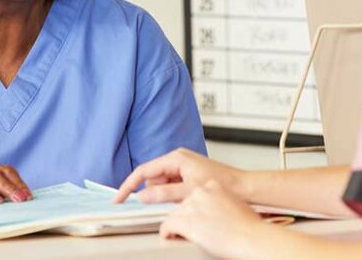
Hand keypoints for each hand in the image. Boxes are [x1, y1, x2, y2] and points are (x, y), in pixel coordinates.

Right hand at [114, 148, 245, 203]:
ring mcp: (184, 167)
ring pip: (162, 184)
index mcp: (175, 158)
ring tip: (181, 202)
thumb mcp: (188, 191)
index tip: (119, 198)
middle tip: (165, 203)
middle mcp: (178, 159)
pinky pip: (172, 186)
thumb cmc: (221, 183)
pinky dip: (173, 196)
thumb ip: (163, 193)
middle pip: (152, 179)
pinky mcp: (189, 175)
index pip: (144, 171)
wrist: (242, 187)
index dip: (129, 186)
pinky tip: (183, 202)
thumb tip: (142, 196)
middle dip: (153, 193)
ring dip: (165, 196)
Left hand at [159, 180, 266, 258]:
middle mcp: (200, 191)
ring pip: (174, 215)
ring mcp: (191, 205)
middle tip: (195, 230)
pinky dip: (168, 234)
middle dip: (187, 218)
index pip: (195, 194)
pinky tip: (174, 239)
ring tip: (189, 237)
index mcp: (213, 185)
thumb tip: (216, 213)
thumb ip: (222, 203)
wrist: (250, 237)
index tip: (199, 218)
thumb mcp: (236, 205)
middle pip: (183, 205)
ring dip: (179, 227)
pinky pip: (166, 227)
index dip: (196, 209)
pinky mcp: (183, 220)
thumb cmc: (248, 226)